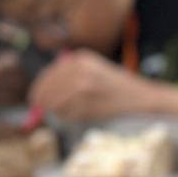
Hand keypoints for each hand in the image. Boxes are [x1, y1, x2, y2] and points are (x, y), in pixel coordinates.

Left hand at [27, 50, 160, 122]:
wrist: (142, 97)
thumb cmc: (116, 87)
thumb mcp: (94, 70)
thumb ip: (68, 77)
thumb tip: (39, 94)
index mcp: (81, 58)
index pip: (48, 75)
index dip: (39, 89)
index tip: (35, 99)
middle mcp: (80, 69)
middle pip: (46, 90)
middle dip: (42, 102)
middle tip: (40, 110)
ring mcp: (83, 86)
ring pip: (54, 103)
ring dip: (57, 111)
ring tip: (70, 112)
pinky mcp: (87, 103)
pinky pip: (66, 114)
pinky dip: (69, 117)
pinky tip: (81, 114)